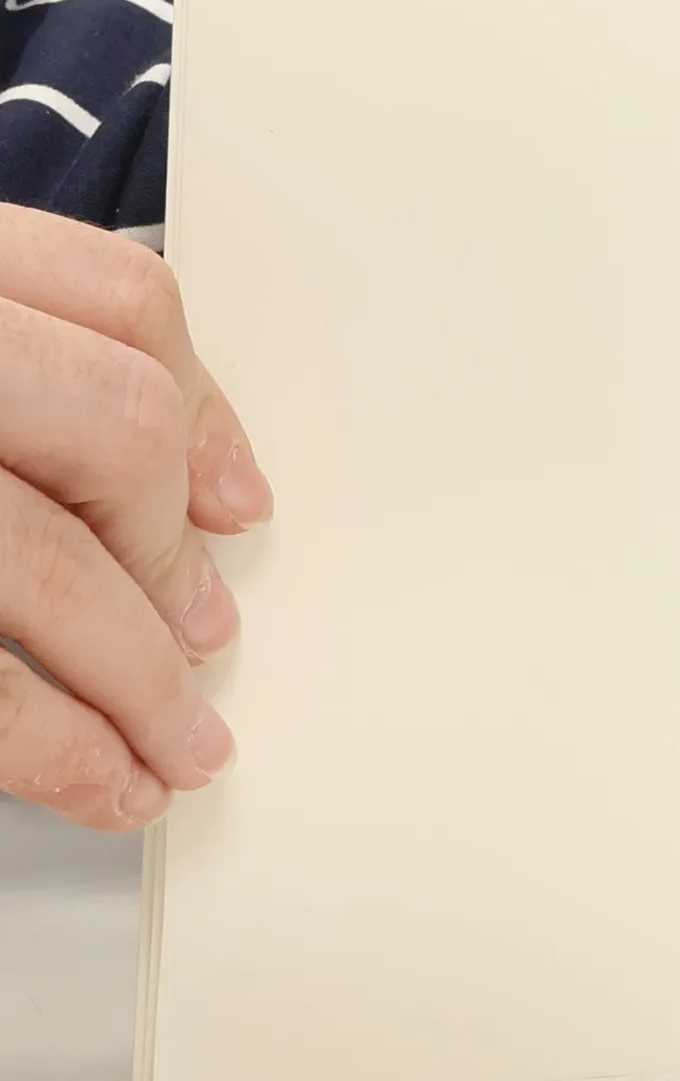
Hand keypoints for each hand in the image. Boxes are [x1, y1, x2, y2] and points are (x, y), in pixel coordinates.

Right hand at [0, 206, 270, 829]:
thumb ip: (34, 368)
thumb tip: (206, 493)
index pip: (120, 299)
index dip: (203, 407)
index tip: (243, 503)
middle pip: (112, 425)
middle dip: (169, 550)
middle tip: (209, 634)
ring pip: (46, 562)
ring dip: (138, 678)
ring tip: (182, 746)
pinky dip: (53, 748)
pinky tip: (104, 780)